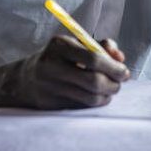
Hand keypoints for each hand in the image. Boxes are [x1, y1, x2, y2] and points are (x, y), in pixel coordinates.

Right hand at [9, 36, 129, 109]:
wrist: (26, 78)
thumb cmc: (59, 57)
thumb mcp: (75, 44)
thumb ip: (100, 46)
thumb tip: (120, 57)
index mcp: (59, 45)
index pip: (93, 58)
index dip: (113, 67)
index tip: (124, 71)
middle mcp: (52, 66)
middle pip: (93, 81)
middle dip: (113, 84)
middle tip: (120, 82)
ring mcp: (50, 87)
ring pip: (90, 97)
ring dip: (107, 95)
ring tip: (110, 89)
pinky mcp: (51, 104)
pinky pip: (82, 107)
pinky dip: (95, 102)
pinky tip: (97, 96)